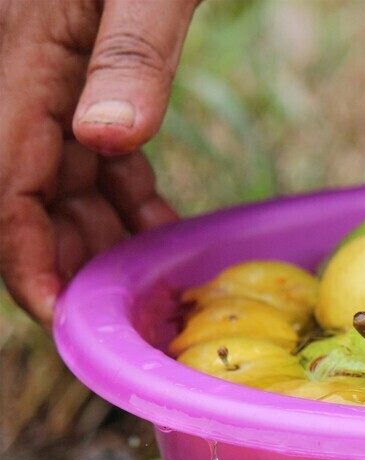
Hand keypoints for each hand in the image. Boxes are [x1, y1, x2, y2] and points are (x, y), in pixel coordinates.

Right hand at [0, 0, 199, 326]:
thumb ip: (131, 55)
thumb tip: (107, 140)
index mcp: (26, 48)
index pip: (3, 179)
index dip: (25, 255)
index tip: (63, 311)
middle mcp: (26, 63)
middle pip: (23, 185)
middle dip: (65, 252)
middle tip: (120, 301)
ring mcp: (53, 65)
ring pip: (56, 170)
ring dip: (98, 227)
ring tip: (145, 272)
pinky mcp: (84, 64)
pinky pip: (88, 141)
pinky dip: (119, 187)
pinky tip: (154, 219)